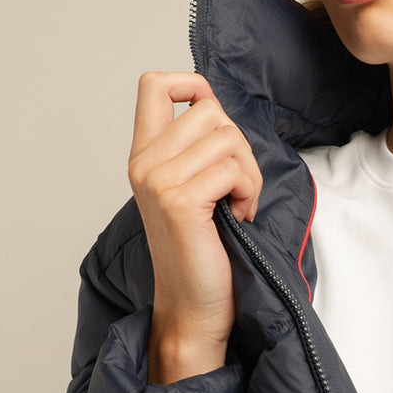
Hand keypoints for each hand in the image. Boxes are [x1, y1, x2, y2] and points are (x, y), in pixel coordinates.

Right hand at [128, 71, 264, 381]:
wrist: (193, 308)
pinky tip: (237, 218)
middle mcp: (144, 163)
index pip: (154, 83)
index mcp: (144, 155)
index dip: (193, 85)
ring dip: (249, 174)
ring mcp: (157, 181)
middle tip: (236, 188)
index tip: (214, 123)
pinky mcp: (178, 202)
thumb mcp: (195, 189)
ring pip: (228, 138)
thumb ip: (197, 149)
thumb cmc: (204, 252)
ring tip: (236, 206)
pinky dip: (249, 193)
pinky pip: (234, 169)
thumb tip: (219, 110)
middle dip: (239, 146)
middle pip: (210, 110)